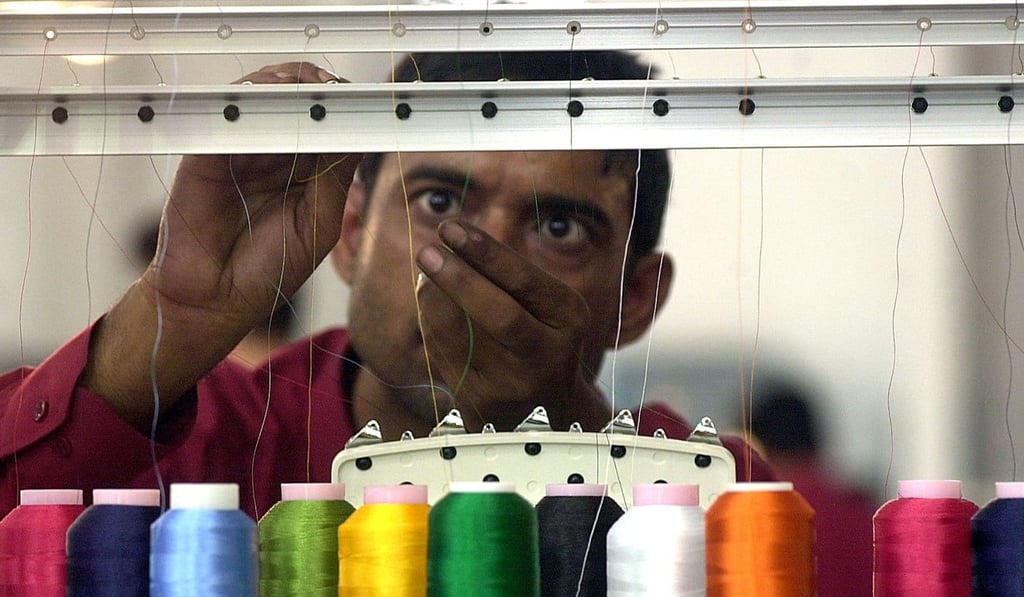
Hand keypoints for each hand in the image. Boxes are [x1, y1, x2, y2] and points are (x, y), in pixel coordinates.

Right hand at [85, 62, 360, 427]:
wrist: (213, 301)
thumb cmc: (267, 273)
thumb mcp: (317, 224)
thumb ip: (335, 178)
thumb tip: (358, 133)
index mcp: (305, 173)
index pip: (327, 126)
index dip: (342, 107)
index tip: (362, 97)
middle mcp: (274, 155)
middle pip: (296, 102)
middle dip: (315, 87)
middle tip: (331, 85)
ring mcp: (240, 151)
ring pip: (262, 99)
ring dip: (284, 84)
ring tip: (304, 85)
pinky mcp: (207, 153)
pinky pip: (229, 116)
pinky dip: (249, 100)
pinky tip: (269, 96)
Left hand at [414, 220, 613, 431]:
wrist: (543, 407)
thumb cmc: (538, 333)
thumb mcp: (543, 302)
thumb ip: (507, 273)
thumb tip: (452, 244)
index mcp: (568, 318)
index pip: (523, 281)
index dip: (484, 252)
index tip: (450, 228)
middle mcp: (546, 355)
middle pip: (499, 313)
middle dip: (457, 278)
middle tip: (427, 251)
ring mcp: (512, 384)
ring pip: (461, 334)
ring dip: (434, 296)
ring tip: (428, 271)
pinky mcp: (478, 400)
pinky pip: (442, 352)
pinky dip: (430, 320)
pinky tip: (430, 301)